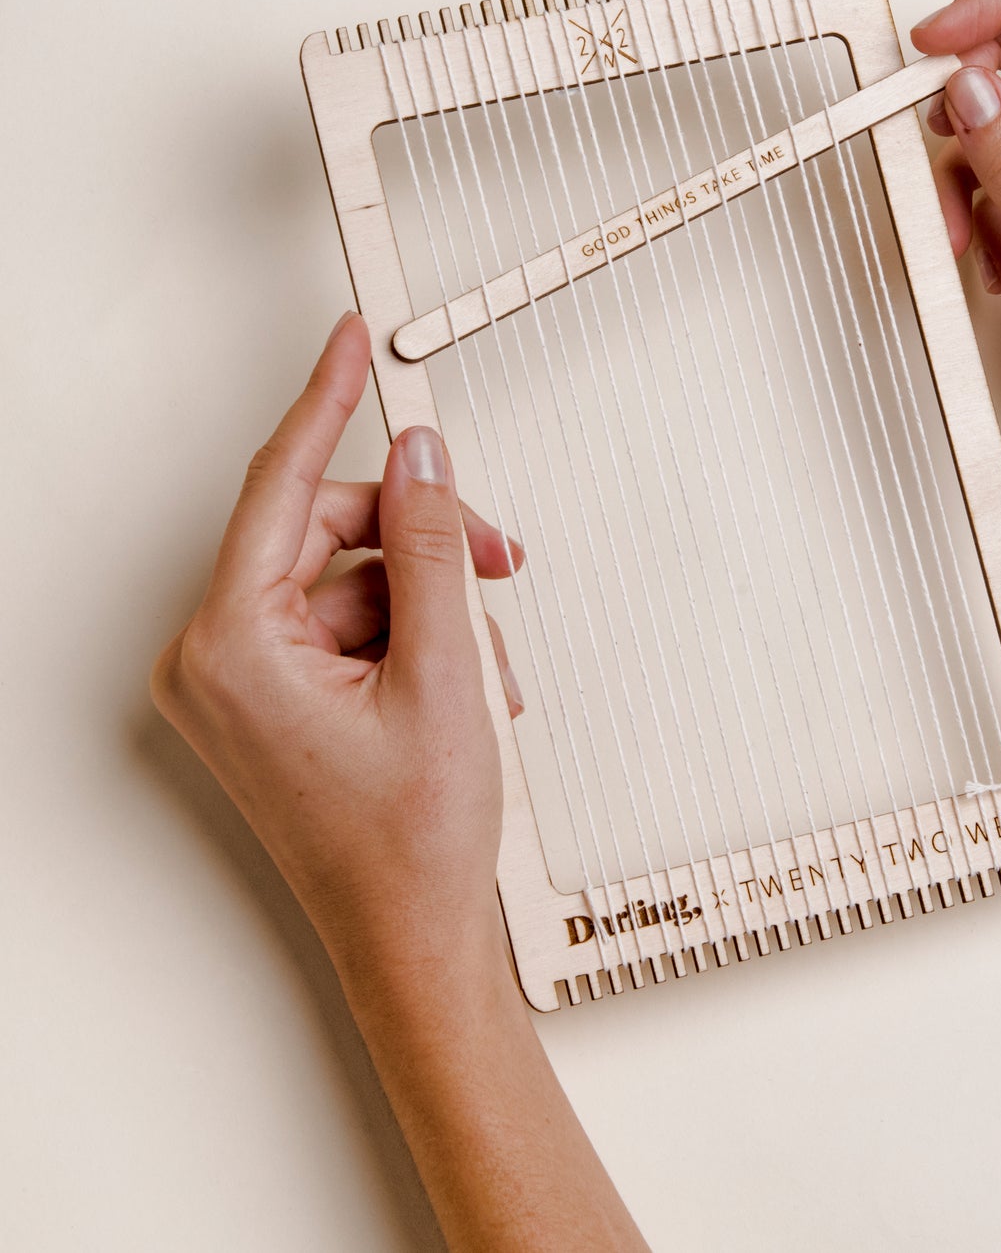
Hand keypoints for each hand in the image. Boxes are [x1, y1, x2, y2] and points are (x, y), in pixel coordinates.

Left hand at [150, 311, 523, 963]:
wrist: (414, 939)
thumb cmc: (411, 842)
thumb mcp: (444, 674)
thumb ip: (435, 548)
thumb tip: (423, 461)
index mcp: (232, 645)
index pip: (282, 485)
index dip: (328, 401)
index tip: (350, 341)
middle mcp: (219, 657)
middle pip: (331, 535)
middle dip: (428, 546)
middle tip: (501, 558)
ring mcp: (246, 682)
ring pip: (356, 581)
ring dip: (437, 610)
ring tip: (484, 675)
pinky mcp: (277, 698)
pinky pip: (353, 624)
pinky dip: (418, 641)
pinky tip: (463, 689)